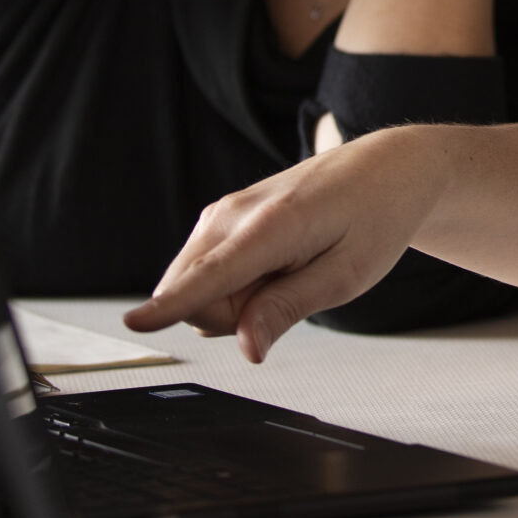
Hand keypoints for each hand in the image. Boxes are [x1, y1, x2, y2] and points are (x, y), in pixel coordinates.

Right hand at [123, 126, 449, 361]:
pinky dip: (236, 283)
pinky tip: (275, 263)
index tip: (133, 322)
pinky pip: (206, 275)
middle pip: (198, 298)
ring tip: (289, 269)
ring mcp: (221, 213)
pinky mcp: (218, 220)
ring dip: (236, 299)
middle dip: (235, 316)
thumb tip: (247, 348)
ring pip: (198, 290)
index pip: (211, 276)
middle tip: (293, 287)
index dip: (171, 306)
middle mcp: (233, 213)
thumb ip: (290, 308)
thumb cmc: (374, 216)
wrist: (383, 169)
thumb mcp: (348, 274)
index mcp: (272, 225)